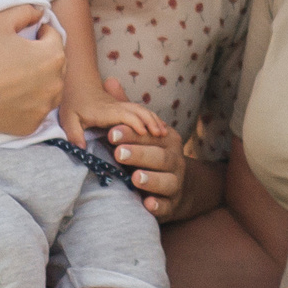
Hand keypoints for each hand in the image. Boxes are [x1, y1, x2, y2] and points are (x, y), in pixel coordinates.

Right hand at [0, 3, 66, 136]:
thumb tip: (40, 11)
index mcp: (52, 56)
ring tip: (17, 76)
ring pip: (50, 89)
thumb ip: (26, 11)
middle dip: (44, 57)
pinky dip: (30, 103)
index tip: (27, 35)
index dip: (40, 32)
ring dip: (41, 81)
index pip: (55, 37)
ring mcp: (44, 108)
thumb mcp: (1, 21)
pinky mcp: (31, 125)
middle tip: (20, 56)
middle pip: (57, 65)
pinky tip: (11, 96)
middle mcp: (55, 84)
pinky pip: (37, 110)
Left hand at [61, 84, 166, 148]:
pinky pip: (141, 110)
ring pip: (142, 109)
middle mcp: (116, 106)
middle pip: (138, 111)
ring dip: (154, 119)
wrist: (78, 81)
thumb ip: (73, 133)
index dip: (135, 124)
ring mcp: (121, 105)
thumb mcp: (67, 118)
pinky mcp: (123, 106)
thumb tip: (81, 148)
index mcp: (105, 110)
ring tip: (164, 133)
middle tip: (161, 135)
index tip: (145, 134)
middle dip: (151, 121)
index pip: (125, 115)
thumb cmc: (73, 101)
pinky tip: (158, 128)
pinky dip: (152, 118)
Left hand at [98, 80, 193, 218]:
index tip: (111, 133)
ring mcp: (176, 183)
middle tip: (118, 153)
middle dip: (139, 154)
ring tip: (134, 178)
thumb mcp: (140, 135)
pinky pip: (168, 206)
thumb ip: (126, 113)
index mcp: (166, 140)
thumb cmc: (150, 156)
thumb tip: (109, 81)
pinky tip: (147, 205)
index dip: (131, 134)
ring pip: (167, 181)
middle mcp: (175, 160)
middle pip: (159, 156)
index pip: (148, 135)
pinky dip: (159, 206)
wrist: (177, 188)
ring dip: (151, 179)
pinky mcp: (172, 204)